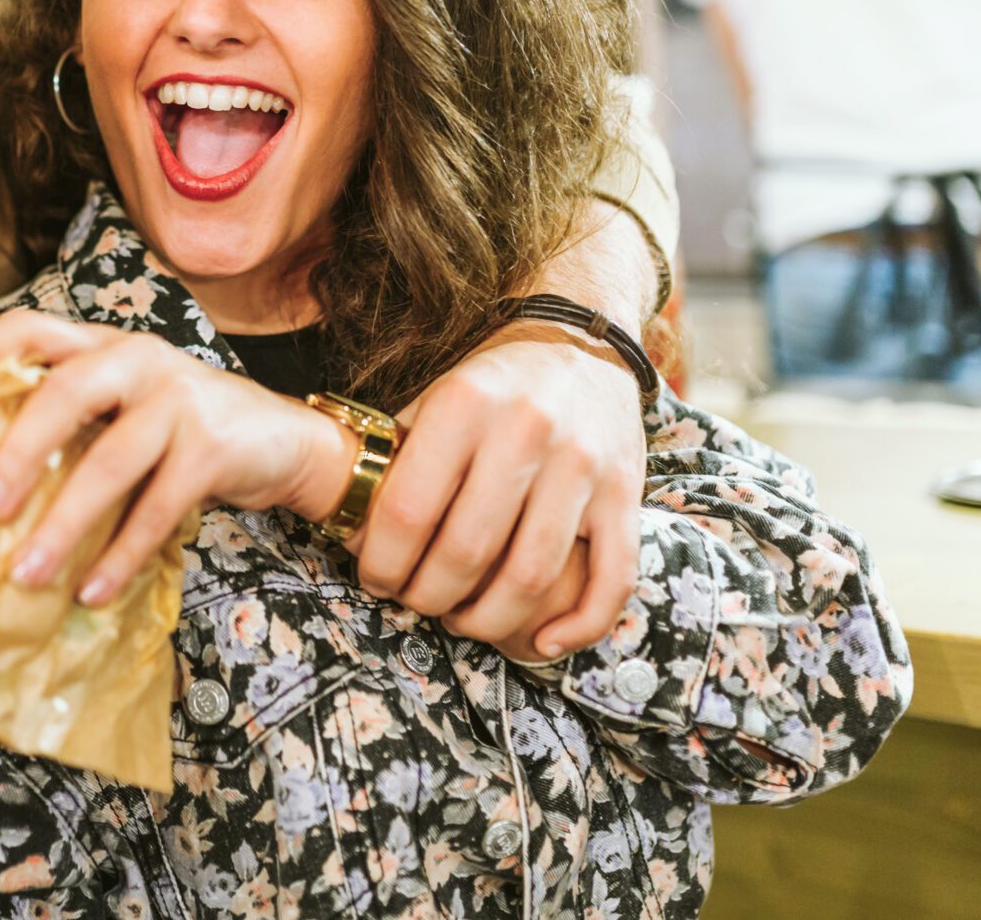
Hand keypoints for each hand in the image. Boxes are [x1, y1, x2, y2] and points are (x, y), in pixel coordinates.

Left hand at [0, 311, 352, 606]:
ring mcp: (179, 398)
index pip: (31, 327)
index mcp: (102, 345)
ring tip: (27, 574)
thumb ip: (71, 420)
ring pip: (108, 462)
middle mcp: (137, 358)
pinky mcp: (212, 446)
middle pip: (64, 392)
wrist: (283, 439)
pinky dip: (120, 556)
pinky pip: (156, 510)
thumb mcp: (125, 406)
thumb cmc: (182, 428)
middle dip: (17, 452)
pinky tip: (93, 592)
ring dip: (63, 525)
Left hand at [354, 324, 643, 659]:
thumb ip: (399, 457)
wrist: (581, 339)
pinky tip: (542, 643)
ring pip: (530, 577)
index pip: (409, 510)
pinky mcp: (627, 493)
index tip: (376, 580)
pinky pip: (612, 578)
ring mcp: (583, 466)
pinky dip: (578, 626)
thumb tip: (353, 532)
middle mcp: (526, 433)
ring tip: (463, 620)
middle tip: (416, 604)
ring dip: (488, 619)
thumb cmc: (492, 383)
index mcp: (465, 406)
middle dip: (429, 598)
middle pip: (466, 553)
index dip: (383, 562)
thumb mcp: (433, 396)